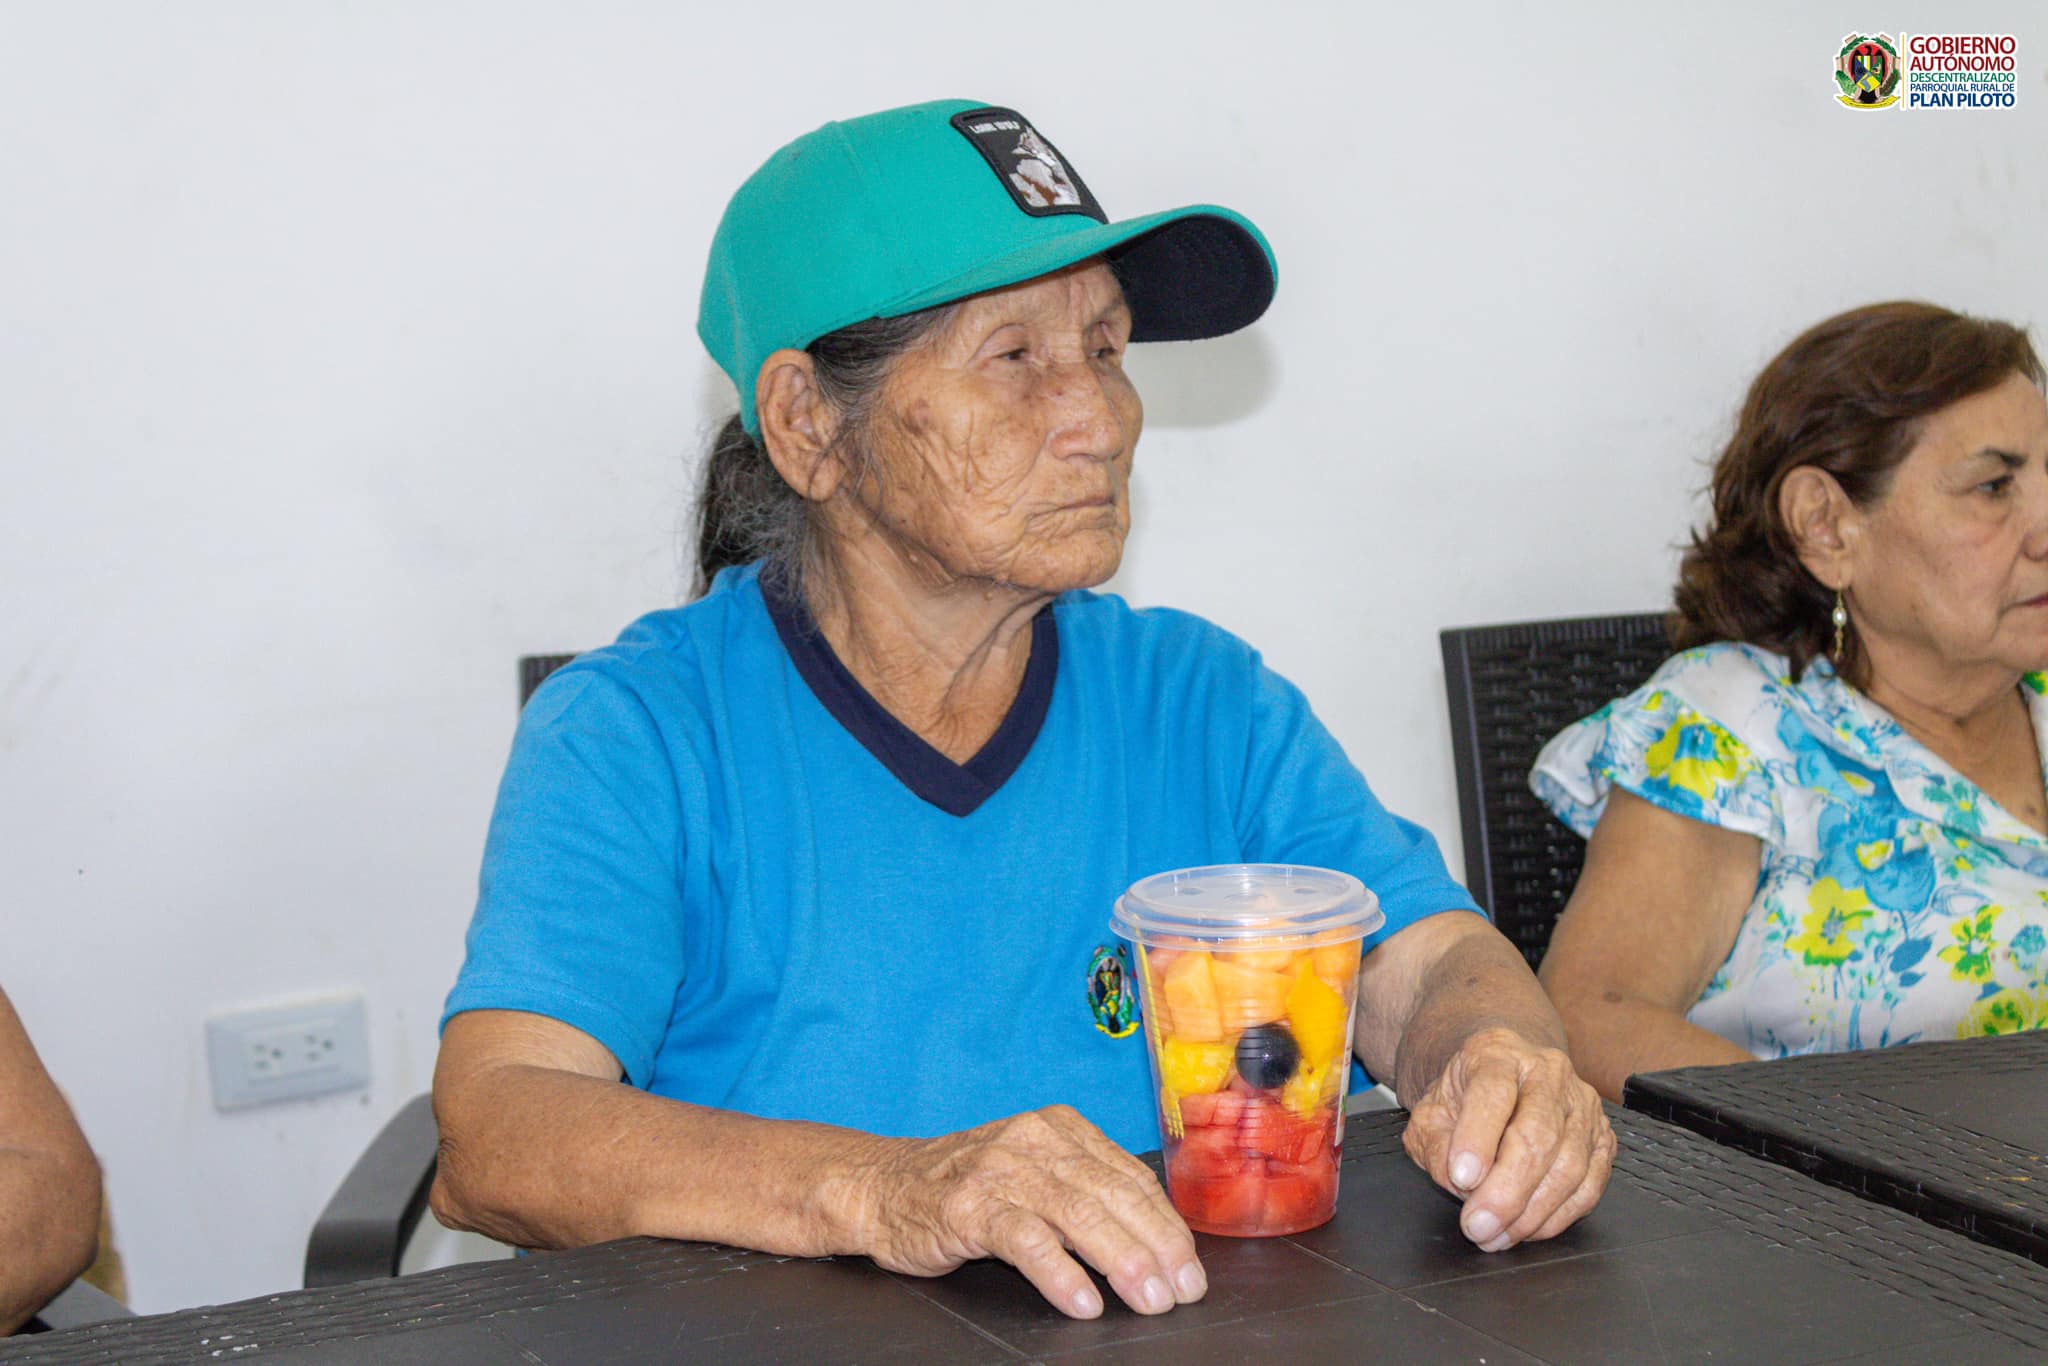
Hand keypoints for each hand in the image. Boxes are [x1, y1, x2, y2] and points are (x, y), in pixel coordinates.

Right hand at [854, 1105, 1205, 1319]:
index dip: (1166, 1224)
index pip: (1131, 1176)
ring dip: (1121, 1261)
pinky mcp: (969, 1206)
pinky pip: (1026, 1240)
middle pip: (1112, 1194)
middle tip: (1182, 1290)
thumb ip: (1085, 1191)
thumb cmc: (967, 1188)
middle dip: (1156, 1246)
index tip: (1191, 1266)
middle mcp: (1035, 1141)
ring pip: (1077, 1213)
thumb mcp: (1033, 1173)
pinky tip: (1082, 1301)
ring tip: (1148, 1297)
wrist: (882, 1186)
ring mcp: (1001, 1170)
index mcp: (1061, 1128)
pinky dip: (1060, 1272)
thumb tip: (1155, 1239)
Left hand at [1401, 1026, 1613, 1251]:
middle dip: (1506, 1191)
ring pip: (1569, 1165)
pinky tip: (1527, 1228)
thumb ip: (1435, 1144)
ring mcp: (1582, 1105)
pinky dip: (1557, 1217)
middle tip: (1478, 1225)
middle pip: (1538, 1134)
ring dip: (1530, 1212)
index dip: (1478, 1138)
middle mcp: (1547, 1072)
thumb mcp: (1430, 1113)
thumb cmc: (1463, 1098)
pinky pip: (1589, 1186)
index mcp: (1498, 1053)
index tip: (1461, 1178)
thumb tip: (1462, 1182)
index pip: (1493, 1092)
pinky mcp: (1603, 1138)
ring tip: (1496, 1235)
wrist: (1496, 1079)